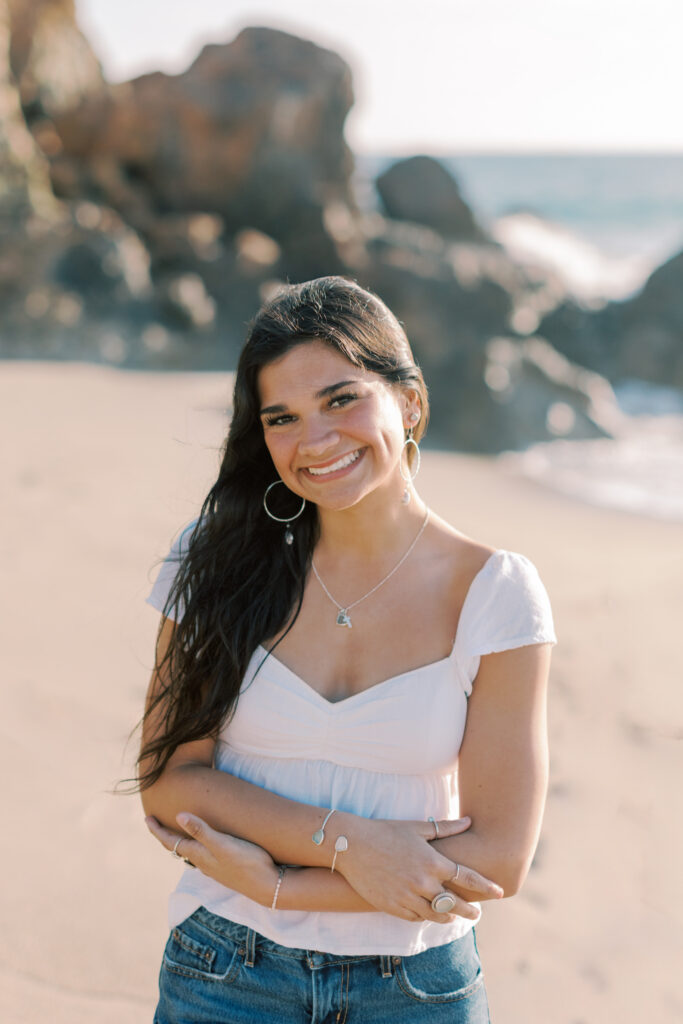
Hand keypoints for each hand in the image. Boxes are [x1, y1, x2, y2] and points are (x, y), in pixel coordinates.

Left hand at [145, 813, 278, 906]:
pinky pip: (202, 856)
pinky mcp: (225, 868)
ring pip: (190, 853)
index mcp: (199, 854)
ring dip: (180, 841)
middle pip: (177, 847)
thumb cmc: (247, 861)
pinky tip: (203, 845)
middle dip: (165, 835)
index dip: (157, 830)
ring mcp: (214, 867)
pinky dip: (195, 846)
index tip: (146, 817)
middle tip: (155, 822)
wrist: (268, 886)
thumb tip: (177, 815)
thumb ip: (201, 830)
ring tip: (176, 831)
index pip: (170, 841)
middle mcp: (203, 862)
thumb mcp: (223, 843)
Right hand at [333, 815, 502, 921]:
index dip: (486, 886)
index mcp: (433, 861)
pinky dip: (424, 917)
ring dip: (448, 916)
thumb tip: (469, 821)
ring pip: (436, 915)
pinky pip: (415, 918)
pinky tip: (429, 914)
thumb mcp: (417, 827)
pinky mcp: (393, 907)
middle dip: (469, 910)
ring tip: (454, 915)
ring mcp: (407, 897)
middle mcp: (423, 882)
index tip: (499, 891)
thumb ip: (445, 828)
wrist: (352, 845)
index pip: (467, 877)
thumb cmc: (386, 831)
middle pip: (455, 903)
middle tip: (477, 913)